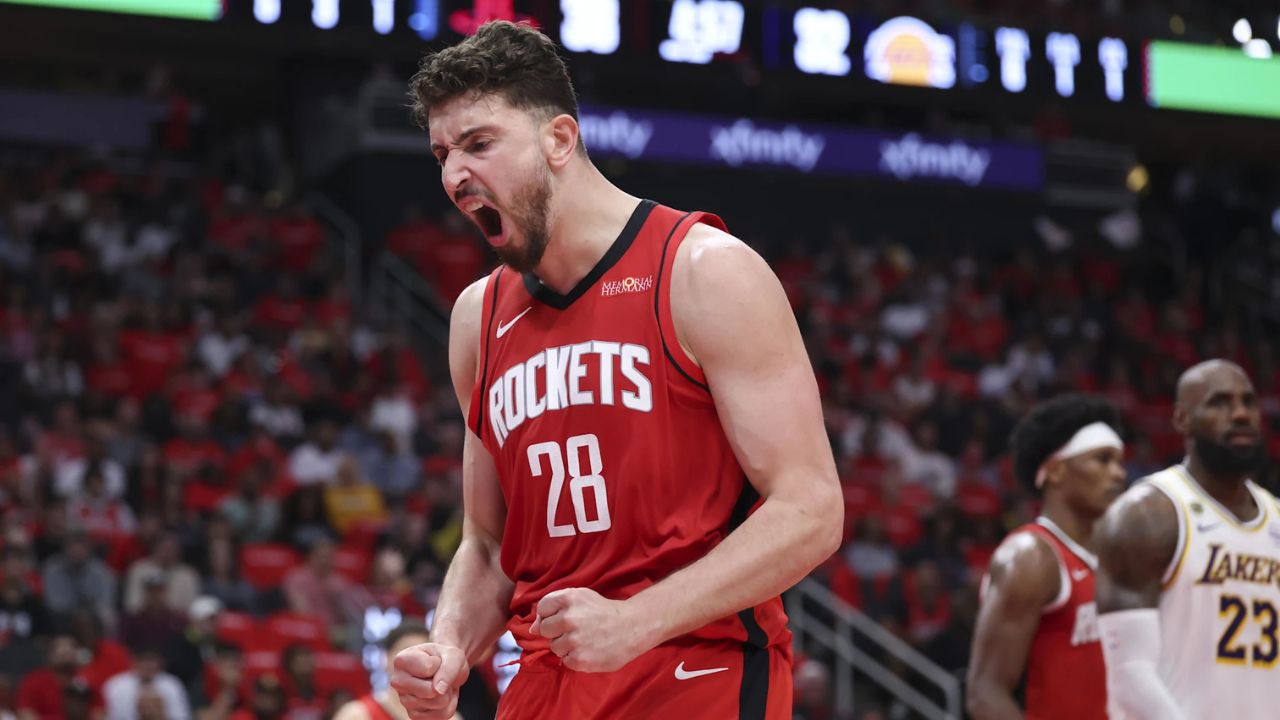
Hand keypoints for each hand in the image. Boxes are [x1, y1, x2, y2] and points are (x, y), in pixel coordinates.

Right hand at [390, 643, 468, 718]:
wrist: (446, 668)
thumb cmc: (445, 657)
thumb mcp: (452, 655)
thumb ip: (447, 669)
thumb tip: (439, 691)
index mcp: (402, 661)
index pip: (428, 669)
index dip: (439, 664)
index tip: (435, 660)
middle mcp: (398, 682)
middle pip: (431, 691)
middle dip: (444, 682)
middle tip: (440, 674)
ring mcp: (405, 701)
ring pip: (438, 703)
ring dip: (447, 693)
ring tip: (440, 684)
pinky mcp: (415, 716)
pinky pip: (442, 715)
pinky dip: (449, 705)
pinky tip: (440, 695)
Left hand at [531, 588, 654, 672]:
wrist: (632, 627)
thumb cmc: (603, 612)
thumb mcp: (581, 597)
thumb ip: (555, 606)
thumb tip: (532, 629)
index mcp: (568, 599)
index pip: (542, 609)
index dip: (550, 615)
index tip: (563, 617)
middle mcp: (569, 618)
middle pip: (545, 630)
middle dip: (557, 631)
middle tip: (575, 630)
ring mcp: (574, 640)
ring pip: (554, 647)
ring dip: (565, 646)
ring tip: (584, 641)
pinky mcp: (580, 659)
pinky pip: (565, 661)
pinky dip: (574, 658)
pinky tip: (588, 650)